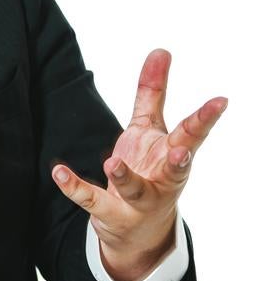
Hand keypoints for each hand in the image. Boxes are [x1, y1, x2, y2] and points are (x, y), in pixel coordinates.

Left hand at [50, 49, 226, 280]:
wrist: (138, 230)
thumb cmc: (149, 169)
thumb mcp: (150, 130)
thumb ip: (153, 93)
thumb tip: (161, 50)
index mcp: (172, 155)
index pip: (192, 134)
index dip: (206, 118)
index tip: (220, 101)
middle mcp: (162, 180)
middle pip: (176, 168)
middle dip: (181, 159)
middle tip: (181, 149)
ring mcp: (138, 201)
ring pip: (134, 190)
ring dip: (125, 177)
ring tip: (113, 162)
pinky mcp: (110, 213)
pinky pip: (91, 200)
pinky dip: (74, 187)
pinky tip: (59, 172)